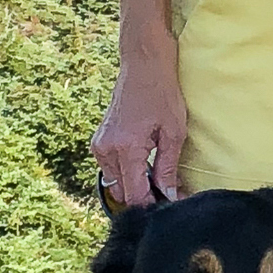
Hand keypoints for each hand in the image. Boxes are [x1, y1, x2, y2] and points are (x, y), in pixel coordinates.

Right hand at [91, 50, 189, 203]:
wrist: (143, 65)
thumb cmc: (162, 93)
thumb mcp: (173, 133)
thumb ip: (168, 168)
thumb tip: (170, 196)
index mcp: (125, 148)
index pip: (135, 195)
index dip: (152, 205)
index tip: (169, 206)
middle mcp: (106, 150)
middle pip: (122, 194)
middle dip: (144, 198)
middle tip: (167, 193)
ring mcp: (99, 145)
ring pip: (115, 184)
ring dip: (133, 187)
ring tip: (156, 178)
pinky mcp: (99, 141)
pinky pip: (110, 170)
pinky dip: (126, 174)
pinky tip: (143, 165)